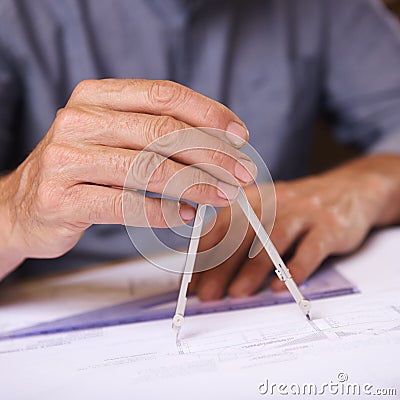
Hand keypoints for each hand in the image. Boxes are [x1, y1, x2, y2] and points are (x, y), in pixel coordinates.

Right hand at [0, 79, 255, 277]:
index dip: (208, 114)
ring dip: (195, 184)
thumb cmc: (81, 172)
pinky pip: (126, 204)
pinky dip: (163, 212)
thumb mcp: (114, 140)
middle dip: (212, 154)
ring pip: (148, 167)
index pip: (163, 95)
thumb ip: (156, 137)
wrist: (24, 206)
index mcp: (96, 97)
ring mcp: (66, 160)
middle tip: (241, 174)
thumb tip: (218, 149)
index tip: (239, 136)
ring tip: (222, 197)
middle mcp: (79, 120)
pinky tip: (186, 215)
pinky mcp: (62, 199)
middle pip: (162, 131)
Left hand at [190, 154, 399, 299]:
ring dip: (252, 269)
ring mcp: (303, 212)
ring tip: (237, 293)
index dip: (204, 252)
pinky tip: (281, 287)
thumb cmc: (296, 209)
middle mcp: (275, 202)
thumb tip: (206, 267)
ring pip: (272, 241)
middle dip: (221, 266)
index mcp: (254, 198)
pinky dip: (295, 269)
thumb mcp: (265, 211)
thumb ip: (239, 233)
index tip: (191, 278)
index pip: (222, 225)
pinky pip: (310, 249)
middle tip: (207, 293)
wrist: (349, 190)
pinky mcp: (329, 226)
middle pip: (242, 235)